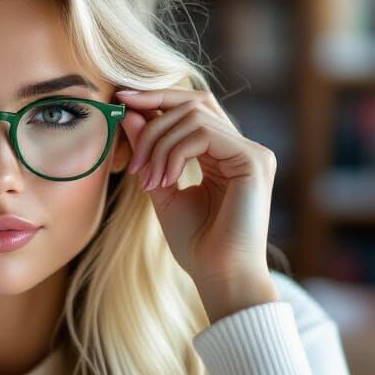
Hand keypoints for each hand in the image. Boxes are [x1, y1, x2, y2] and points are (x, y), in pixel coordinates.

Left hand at [114, 86, 277, 294]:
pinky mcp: (253, 160)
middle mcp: (243, 148)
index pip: (193, 107)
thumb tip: (130, 113)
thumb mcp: (161, 189)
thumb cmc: (195, 243)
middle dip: (153, 120)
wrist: (219, 276)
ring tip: (147, 179)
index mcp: (225, 154)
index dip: (158, 98)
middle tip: (132, 159)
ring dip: (159, 144)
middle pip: (194, 102)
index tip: (121, 101)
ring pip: (194, 116)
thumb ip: (150, 151)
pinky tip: (165, 181)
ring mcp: (252, 152)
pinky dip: (174, 153)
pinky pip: (203, 134)